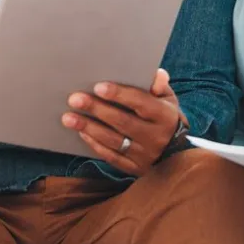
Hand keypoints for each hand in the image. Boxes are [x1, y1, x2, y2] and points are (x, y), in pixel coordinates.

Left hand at [61, 69, 185, 175]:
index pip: (141, 103)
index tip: (98, 87)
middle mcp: (155, 137)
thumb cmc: (165, 119)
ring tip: (68, 117)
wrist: (176, 154)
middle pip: (123, 122)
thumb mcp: (168, 100)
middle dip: (97, 109)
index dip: (120, 94)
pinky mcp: (134, 168)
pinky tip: (81, 132)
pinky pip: (112, 157)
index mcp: (165, 116)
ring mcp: (144, 155)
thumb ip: (160, 85)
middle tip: (75, 99)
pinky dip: (95, 144)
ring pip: (114, 141)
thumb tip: (156, 74)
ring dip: (89, 128)